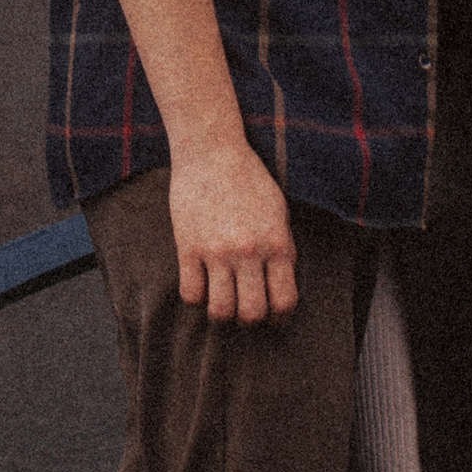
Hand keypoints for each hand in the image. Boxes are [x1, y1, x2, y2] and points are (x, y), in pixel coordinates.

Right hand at [167, 141, 298, 322]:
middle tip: (245, 312)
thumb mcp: (278, 212)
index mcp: (276, 244)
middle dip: (250, 321)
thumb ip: (281, 249)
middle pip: (252, 313)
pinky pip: (190, 293)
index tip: (272, 317)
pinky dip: (196, 297)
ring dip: (222, 314)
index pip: (284, 301)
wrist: (211, 150)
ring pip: (220, 310)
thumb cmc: (249, 178)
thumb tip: (280, 284)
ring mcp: (216, 251)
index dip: (279, 318)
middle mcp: (248, 252)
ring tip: (222, 303)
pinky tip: (200, 284)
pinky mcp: (188, 246)